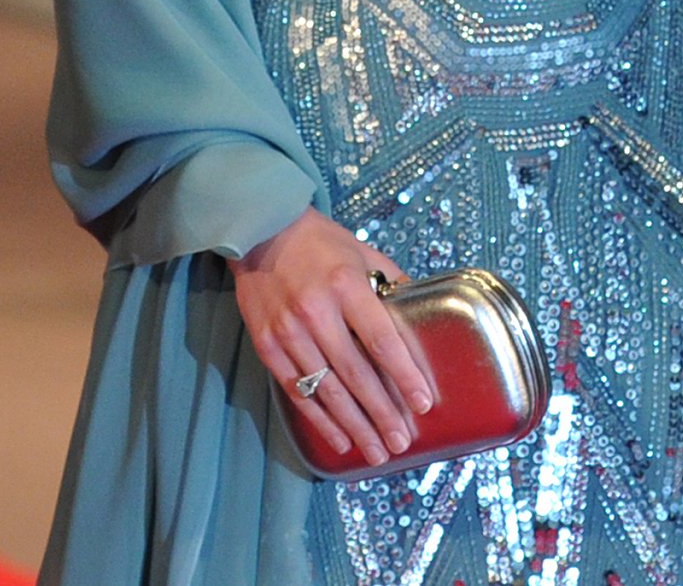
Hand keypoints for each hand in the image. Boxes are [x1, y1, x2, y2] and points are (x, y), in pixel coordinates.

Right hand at [229, 206, 432, 464]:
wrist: (260, 231)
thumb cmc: (319, 242)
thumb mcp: (362, 251)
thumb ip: (390, 282)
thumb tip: (421, 312)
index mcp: (345, 284)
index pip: (381, 339)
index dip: (404, 375)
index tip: (423, 403)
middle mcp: (316, 311)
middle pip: (356, 373)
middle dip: (382, 412)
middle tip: (401, 442)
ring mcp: (288, 332)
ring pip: (327, 390)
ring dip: (355, 425)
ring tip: (377, 452)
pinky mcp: (267, 347)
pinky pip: (298, 392)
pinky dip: (320, 420)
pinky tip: (340, 438)